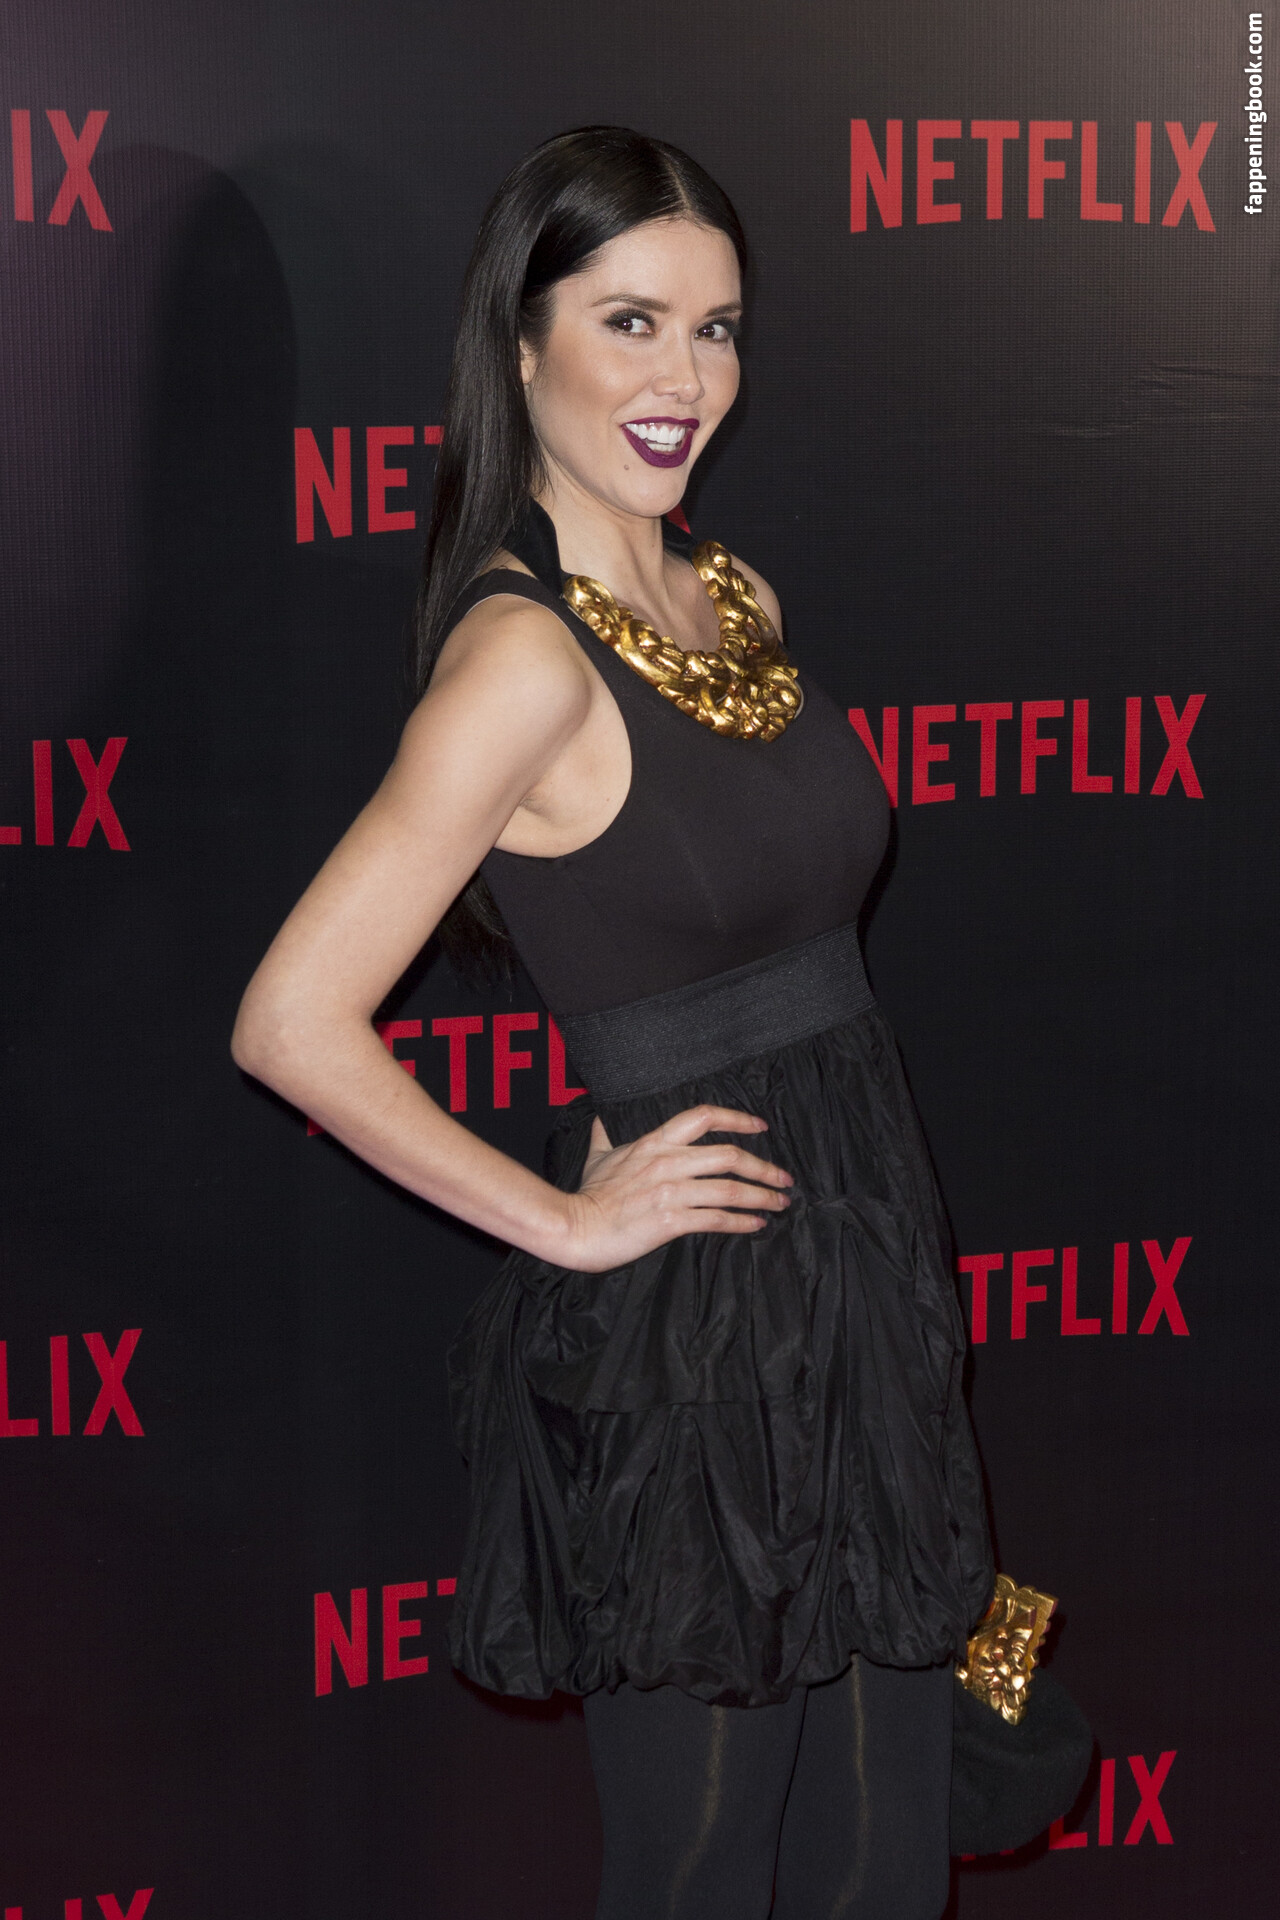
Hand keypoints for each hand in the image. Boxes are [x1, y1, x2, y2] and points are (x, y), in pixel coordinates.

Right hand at [557, 1104, 793, 1271]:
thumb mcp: (597, 1155)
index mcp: (654, 1142)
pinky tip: (757, 1225)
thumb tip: (601, 1118)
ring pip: (730, 1189)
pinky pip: (717, 1219)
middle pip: (730, 1154)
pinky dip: (743, 1222)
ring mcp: (671, 1191)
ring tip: (780, 1203)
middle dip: (764, 1167)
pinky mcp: (671, 1221)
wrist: (574, 1226)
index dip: (738, 1118)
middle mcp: (668, 1161)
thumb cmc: (587, 1194)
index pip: (704, 1116)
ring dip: (762, 1196)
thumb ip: (605, 1135)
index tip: (760, 1126)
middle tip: (784, 1178)